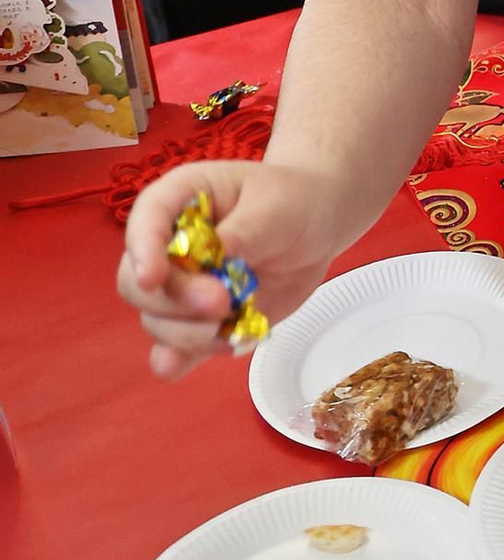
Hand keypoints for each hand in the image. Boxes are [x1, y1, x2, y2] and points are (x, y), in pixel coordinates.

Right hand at [117, 159, 345, 377]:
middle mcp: (167, 246)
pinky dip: (189, 358)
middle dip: (173, 301)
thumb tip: (218, 250)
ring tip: (239, 327)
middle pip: (136, 283)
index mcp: (178, 201)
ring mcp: (180, 288)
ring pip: (156, 321)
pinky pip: (175, 348)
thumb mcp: (277, 204)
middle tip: (221, 303)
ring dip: (189, 334)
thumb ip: (246, 229)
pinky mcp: (197, 321)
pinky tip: (219, 350)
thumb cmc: (290, 201)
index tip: (153, 278)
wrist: (313, 229)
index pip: (144, 221)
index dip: (142, 250)